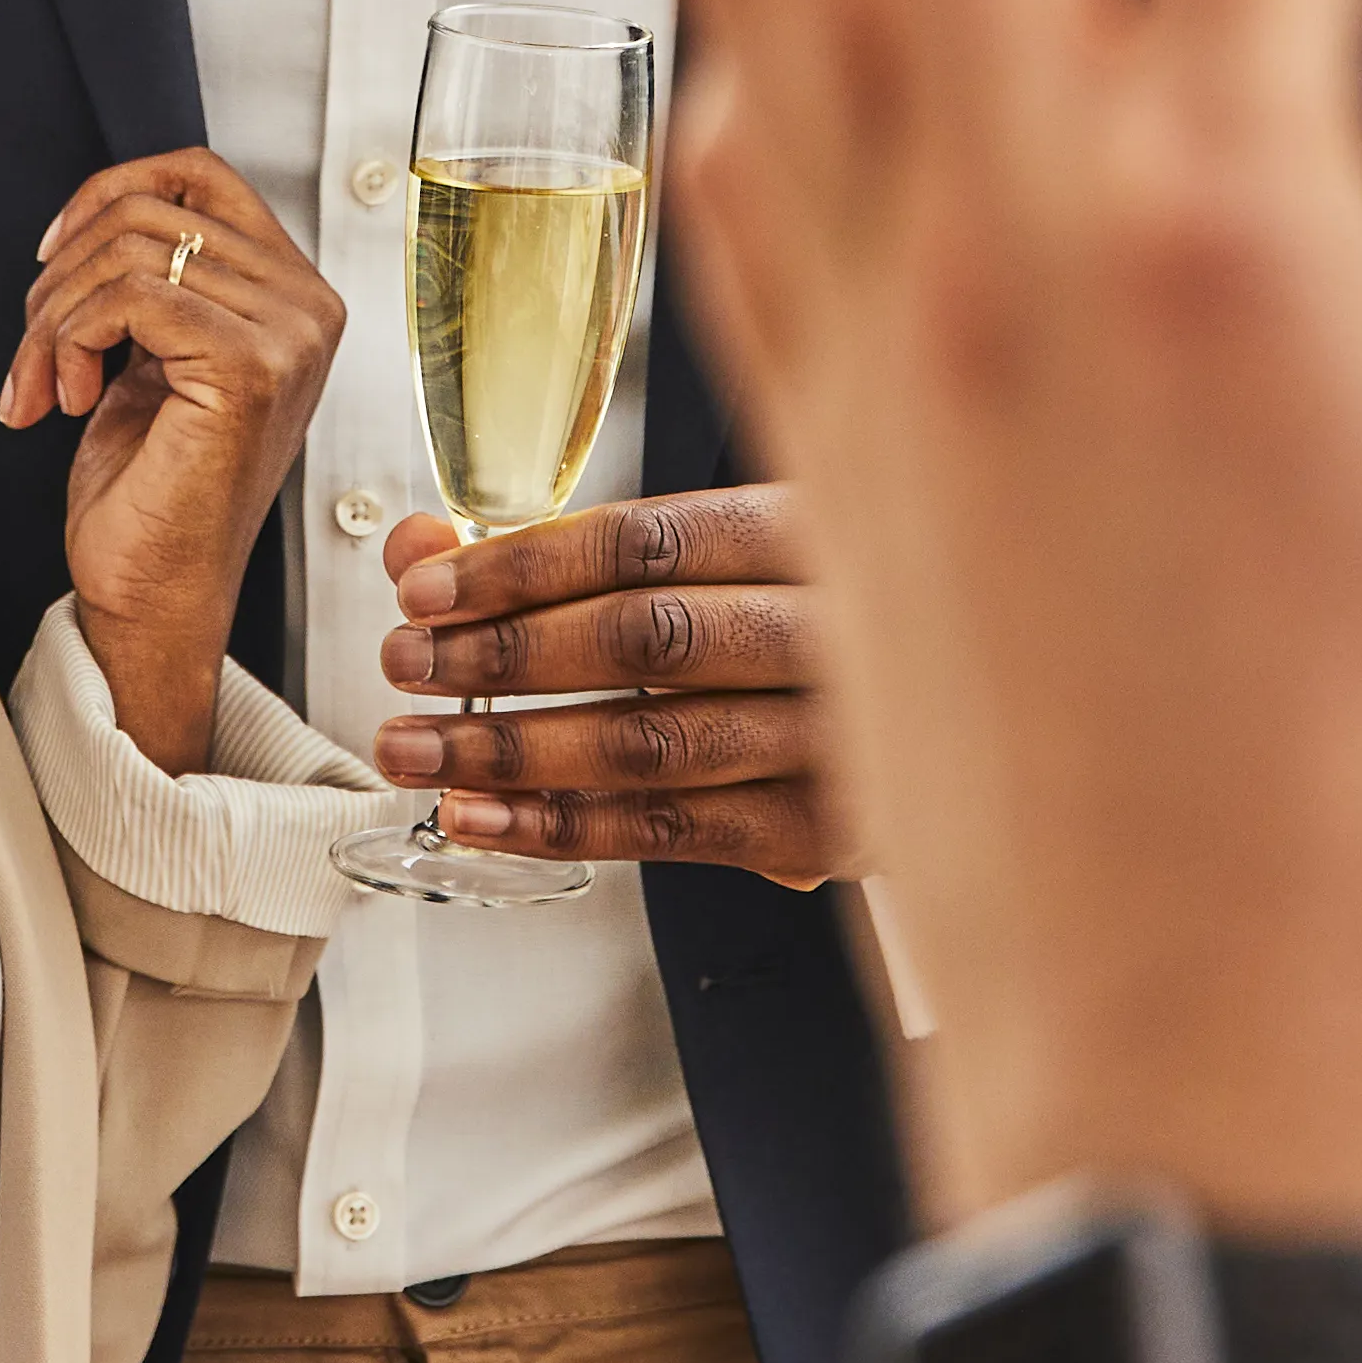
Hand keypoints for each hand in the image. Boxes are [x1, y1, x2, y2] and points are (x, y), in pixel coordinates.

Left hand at [15, 150, 339, 770]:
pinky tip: (69, 401)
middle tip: (36, 351)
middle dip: (61, 274)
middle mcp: (307, 308)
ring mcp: (287, 336)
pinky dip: (69, 340)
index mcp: (293, 296)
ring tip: (46, 384)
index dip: (108, 192)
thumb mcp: (154, 353)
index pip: (199, 172)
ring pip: (129, 249)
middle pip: (150, 207)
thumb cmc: (151, 492)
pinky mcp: (249, 368)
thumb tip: (99, 210)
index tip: (52, 255)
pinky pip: (129, 296)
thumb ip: (157, 276)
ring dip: (53, 318)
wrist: (152, 598)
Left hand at [378, 484, 833, 880]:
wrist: (957, 715)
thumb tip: (418, 545)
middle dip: (502, 655)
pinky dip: (559, 826)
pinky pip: (668, 830)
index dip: (523, 567)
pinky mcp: (821, 831)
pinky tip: (478, 816)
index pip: (645, 542)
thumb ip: (563, 553)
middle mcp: (830, 627)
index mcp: (802, 531)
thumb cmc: (802, 619)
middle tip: (404, 665)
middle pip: (643, 640)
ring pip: (648, 744)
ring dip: (511, 749)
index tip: (423, 589)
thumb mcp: (712, 558)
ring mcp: (834, 736)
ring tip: (414, 748)